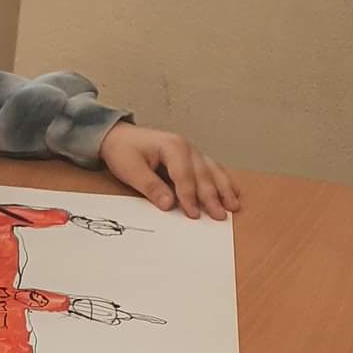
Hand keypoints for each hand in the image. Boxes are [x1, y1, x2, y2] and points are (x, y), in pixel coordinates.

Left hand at [100, 123, 239, 220]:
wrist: (119, 136)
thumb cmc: (124, 150)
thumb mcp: (130, 169)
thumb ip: (150, 186)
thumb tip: (168, 204)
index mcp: (172, 147)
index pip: (184, 175)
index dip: (189, 196)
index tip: (193, 214)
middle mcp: (187, 147)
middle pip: (203, 175)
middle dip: (212, 197)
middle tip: (220, 216)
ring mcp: (192, 151)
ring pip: (212, 171)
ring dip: (224, 189)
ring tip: (234, 206)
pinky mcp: (192, 158)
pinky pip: (212, 169)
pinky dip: (223, 181)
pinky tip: (233, 191)